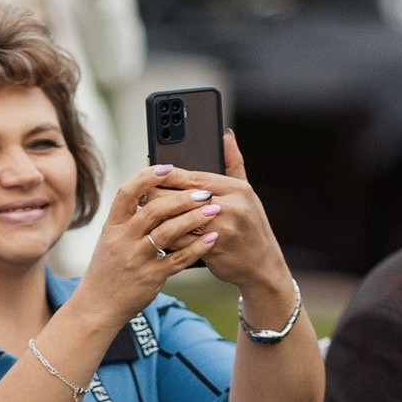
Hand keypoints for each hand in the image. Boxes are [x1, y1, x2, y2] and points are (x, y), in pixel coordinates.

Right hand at [66, 163, 234, 327]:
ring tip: (214, 210)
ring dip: (194, 219)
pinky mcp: (151, 277)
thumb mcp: (110, 240)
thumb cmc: (108, 270)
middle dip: (182, 198)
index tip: (169, 168)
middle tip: (204, 192)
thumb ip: (128, 218)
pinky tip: (212, 238)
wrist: (98, 306)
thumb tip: (150, 192)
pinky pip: (179, 259)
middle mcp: (123, 240)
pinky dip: (197, 247)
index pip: (127, 193)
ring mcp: (137, 259)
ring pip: (168, 232)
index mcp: (112, 226)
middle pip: (154, 210)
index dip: (148, 177)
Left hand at [155, 132, 294, 323]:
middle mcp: (231, 205)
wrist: (262, 267)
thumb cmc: (250, 229)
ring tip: (140, 215)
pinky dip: (166, 239)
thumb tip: (226, 135)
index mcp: (236, 188)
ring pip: (181, 218)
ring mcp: (224, 226)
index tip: (148, 174)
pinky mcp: (214, 248)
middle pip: (184, 196)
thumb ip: (233, 163)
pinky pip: (183, 241)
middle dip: (159, 196)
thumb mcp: (247, 194)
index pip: (194, 177)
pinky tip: (152, 236)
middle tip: (139, 196)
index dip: (169, 175)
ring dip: (158, 218)